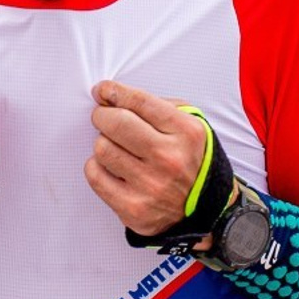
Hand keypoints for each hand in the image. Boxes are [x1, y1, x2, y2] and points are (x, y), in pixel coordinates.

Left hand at [84, 81, 211, 236]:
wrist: (203, 208)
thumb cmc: (188, 161)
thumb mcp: (189, 125)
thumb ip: (156, 106)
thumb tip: (111, 95)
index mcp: (186, 132)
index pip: (139, 101)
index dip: (113, 91)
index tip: (102, 91)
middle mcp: (169, 159)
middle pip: (116, 122)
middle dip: (103, 115)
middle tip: (104, 118)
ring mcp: (150, 186)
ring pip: (102, 148)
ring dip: (103, 144)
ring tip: (115, 148)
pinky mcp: (132, 208)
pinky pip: (95, 176)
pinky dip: (97, 168)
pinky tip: (112, 168)